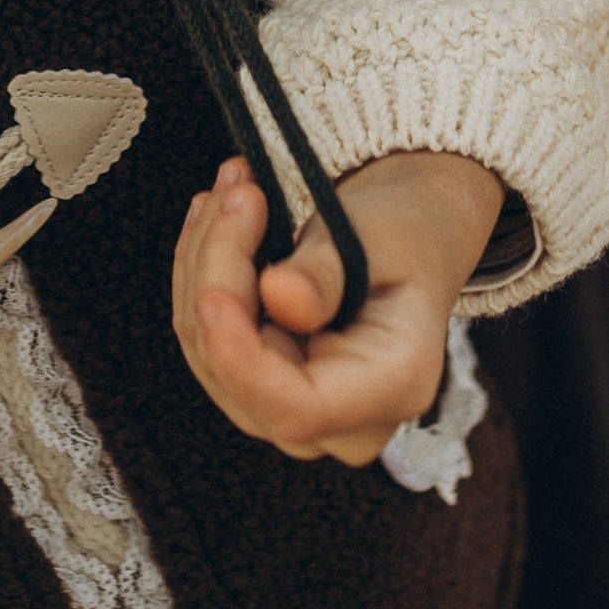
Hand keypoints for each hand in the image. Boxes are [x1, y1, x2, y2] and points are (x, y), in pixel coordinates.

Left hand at [172, 151, 505, 467]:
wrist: (407, 240)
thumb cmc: (403, 235)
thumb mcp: (378, 235)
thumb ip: (327, 273)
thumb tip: (278, 296)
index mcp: (394, 386)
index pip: (300, 408)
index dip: (243, 362)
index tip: (212, 294)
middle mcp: (344, 423)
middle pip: (242, 375)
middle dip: (218, 275)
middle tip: (238, 186)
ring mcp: (297, 413)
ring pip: (210, 352)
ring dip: (203, 261)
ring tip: (232, 185)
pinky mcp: (261, 386)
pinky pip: (205, 336)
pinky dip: (201, 271)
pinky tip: (217, 214)